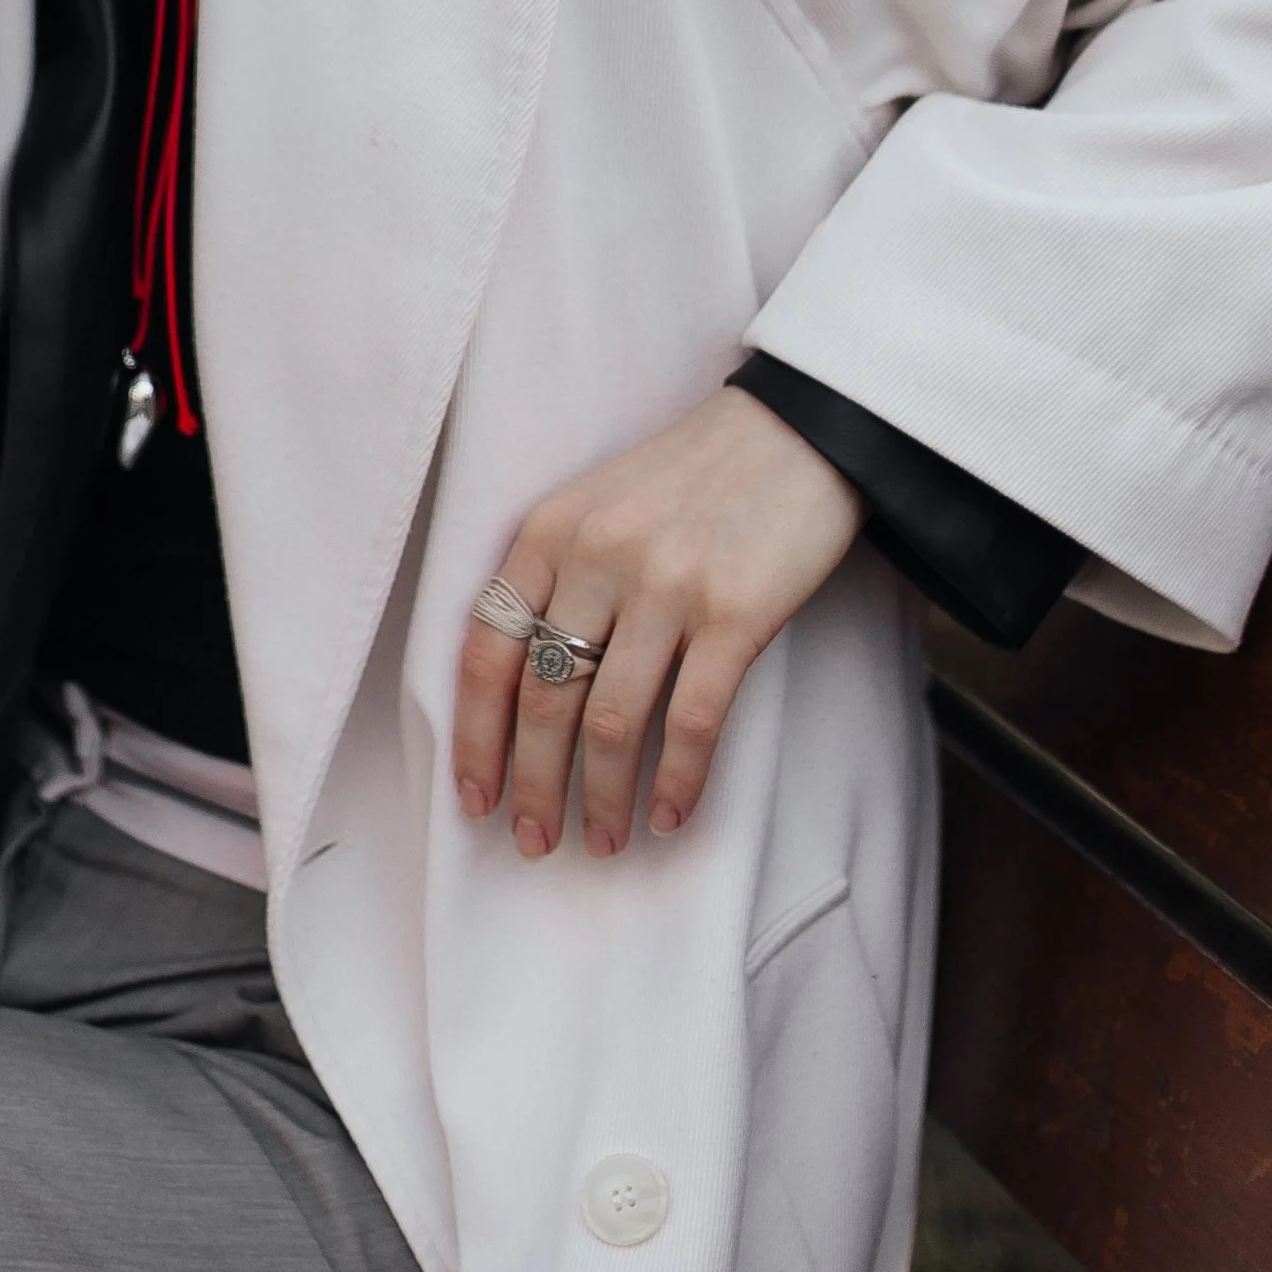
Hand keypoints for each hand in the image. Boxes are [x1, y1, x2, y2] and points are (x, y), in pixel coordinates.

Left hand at [452, 387, 861, 859]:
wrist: (797, 429)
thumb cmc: (693, 476)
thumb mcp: (600, 505)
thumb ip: (557, 579)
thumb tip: (525, 696)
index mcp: (549, 531)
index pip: (486, 652)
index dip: (475, 736)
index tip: (474, 796)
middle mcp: (598, 558)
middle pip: (543, 700)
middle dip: (531, 785)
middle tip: (535, 842)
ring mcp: (668, 586)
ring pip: (613, 723)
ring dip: (602, 797)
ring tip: (603, 841)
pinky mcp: (736, 612)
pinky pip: (693, 720)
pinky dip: (679, 780)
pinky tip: (671, 814)